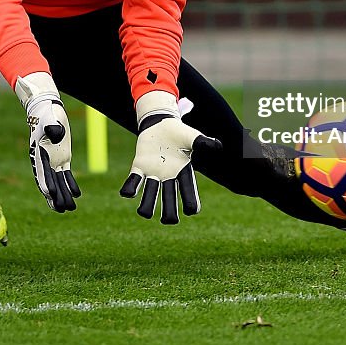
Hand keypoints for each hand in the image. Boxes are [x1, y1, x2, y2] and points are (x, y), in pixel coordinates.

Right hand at [15, 72, 80, 211]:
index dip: (46, 185)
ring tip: (70, 209)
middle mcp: (45, 160)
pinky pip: (66, 175)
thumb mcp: (49, 119)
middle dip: (56, 197)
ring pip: (58, 182)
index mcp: (39, 153)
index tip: (51, 196)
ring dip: (63, 195)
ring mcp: (54, 160)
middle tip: (62, 210)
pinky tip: (77, 195)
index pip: (42, 173)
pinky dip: (70, 185)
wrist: (46, 108)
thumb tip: (55, 133)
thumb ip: (52, 127)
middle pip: (50, 183)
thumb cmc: (46, 113)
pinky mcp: (63, 157)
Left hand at [119, 91, 221, 223]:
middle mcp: (168, 177)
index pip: (189, 193)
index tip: (190, 211)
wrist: (160, 124)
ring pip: (150, 194)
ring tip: (144, 213)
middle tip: (168, 220)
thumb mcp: (192, 137)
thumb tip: (218, 146)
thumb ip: (203, 142)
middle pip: (169, 200)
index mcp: (183, 173)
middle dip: (169, 213)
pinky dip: (130, 188)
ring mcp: (153, 173)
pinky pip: (133, 180)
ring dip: (147, 206)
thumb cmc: (179, 133)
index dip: (190, 204)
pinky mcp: (139, 166)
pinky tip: (127, 194)